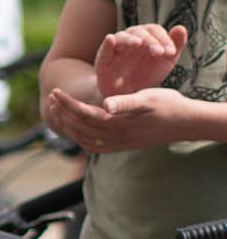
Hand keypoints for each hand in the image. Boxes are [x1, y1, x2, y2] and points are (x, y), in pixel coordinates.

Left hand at [45, 84, 204, 153]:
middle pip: (79, 127)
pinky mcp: (121, 147)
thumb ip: (125, 102)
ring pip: (83, 138)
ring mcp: (117, 144)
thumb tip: (104, 105)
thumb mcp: (148, 98)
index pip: (83, 114)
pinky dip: (80, 137)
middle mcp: (114, 137)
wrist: (186, 123)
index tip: (55, 91)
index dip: (67, 104)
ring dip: (68, 125)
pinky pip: (94, 146)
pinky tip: (77, 128)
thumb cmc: (168, 105)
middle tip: (52, 97)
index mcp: (117, 124)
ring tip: (59, 111)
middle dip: (62, 112)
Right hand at [93, 23, 186, 99]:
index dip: (163, 38)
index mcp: (145, 38)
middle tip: (159, 53)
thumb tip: (181, 27)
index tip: (171, 52)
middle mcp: (130, 40)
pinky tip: (110, 39)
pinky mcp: (103, 61)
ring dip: (130, 39)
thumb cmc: (146, 76)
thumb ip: (175, 46)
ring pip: (121, 37)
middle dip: (150, 41)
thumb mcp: (165, 63)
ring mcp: (115, 50)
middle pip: (139, 32)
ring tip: (137, 44)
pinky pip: (104, 50)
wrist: (128, 96)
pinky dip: (106, 44)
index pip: (154, 30)